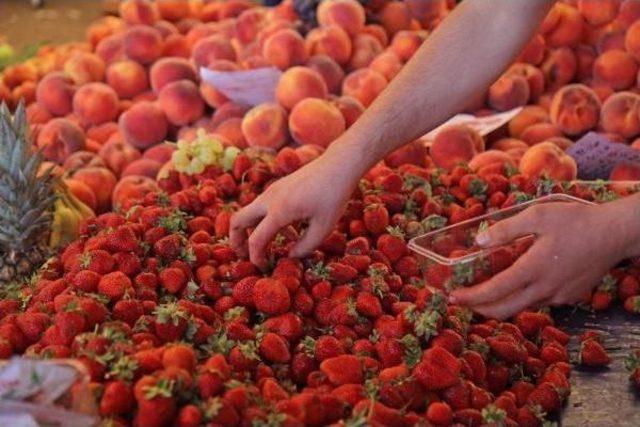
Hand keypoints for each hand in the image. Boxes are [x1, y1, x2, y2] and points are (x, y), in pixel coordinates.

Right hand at [230, 143, 362, 268]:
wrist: (338, 165)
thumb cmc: (334, 196)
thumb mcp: (324, 228)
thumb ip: (305, 247)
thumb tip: (290, 257)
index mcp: (279, 211)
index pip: (256, 240)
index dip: (256, 258)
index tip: (264, 268)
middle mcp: (269, 199)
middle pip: (237, 221)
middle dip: (237, 241)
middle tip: (245, 256)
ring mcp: (271, 191)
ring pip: (248, 213)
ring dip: (252, 231)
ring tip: (270, 246)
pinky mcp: (278, 187)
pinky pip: (262, 207)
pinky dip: (264, 222)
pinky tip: (287, 231)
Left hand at [449, 199, 639, 319]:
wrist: (616, 234)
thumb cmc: (577, 221)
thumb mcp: (538, 215)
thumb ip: (506, 229)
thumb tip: (479, 241)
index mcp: (533, 269)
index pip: (494, 291)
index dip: (470, 297)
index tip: (452, 297)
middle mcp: (545, 289)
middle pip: (504, 309)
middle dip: (479, 309)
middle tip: (462, 302)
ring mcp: (559, 296)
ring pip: (522, 307)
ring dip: (500, 304)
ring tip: (484, 293)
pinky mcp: (570, 297)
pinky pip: (540, 302)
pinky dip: (522, 298)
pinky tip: (517, 285)